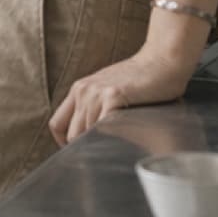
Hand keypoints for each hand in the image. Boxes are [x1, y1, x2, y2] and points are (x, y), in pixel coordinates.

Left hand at [49, 43, 194, 146]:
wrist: (161, 60)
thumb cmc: (140, 80)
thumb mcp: (108, 89)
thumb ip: (96, 107)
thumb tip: (92, 136)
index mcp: (79, 89)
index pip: (57, 124)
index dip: (65, 142)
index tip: (81, 152)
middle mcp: (83, 90)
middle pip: (72, 134)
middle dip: (86, 148)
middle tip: (104, 155)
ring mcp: (97, 92)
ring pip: (86, 133)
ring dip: (101, 145)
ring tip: (118, 146)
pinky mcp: (114, 95)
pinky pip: (103, 126)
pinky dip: (111, 138)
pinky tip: (123, 140)